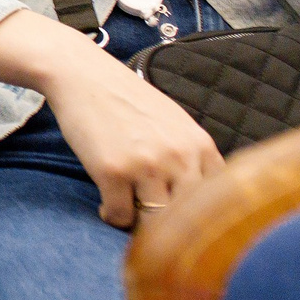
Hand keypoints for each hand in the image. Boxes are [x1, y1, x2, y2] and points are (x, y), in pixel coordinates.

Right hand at [0, 9, 222, 228]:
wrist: (83, 75)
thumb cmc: (128, 100)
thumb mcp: (176, 124)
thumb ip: (194, 158)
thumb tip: (202, 205)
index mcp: (200, 146)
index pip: (216, 203)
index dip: (195, 214)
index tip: (177, 214)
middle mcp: (179, 158)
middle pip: (187, 218)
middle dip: (168, 224)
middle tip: (150, 217)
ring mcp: (146, 165)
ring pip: (154, 222)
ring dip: (139, 222)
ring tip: (129, 208)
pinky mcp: (112, 171)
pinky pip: (120, 216)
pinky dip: (112, 215)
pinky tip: (107, 202)